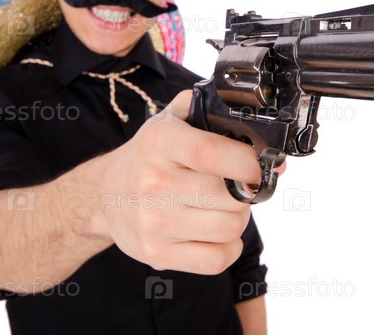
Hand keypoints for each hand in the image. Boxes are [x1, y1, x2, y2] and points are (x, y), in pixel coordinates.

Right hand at [92, 90, 261, 274]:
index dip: (246, 161)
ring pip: (230, 228)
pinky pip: (217, 259)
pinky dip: (228, 247)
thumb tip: (269, 150)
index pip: (210, 153)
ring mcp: (153, 222)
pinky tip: (215, 232)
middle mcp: (152, 182)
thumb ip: (214, 113)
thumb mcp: (171, 119)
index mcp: (159, 142)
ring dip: (237, 218)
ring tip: (222, 207)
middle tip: (237, 186)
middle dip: (246, 191)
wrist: (105, 195)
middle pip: (230, 196)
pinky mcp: (157, 253)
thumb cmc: (149, 157)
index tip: (260, 165)